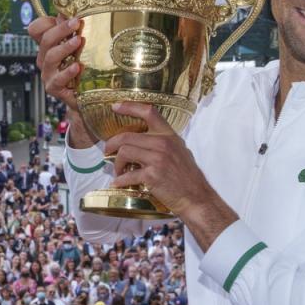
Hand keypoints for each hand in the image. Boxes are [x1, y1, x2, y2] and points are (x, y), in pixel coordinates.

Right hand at [28, 15, 83, 110]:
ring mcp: (47, 74)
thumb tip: (71, 13)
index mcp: (48, 46)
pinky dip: (68, 72)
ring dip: (65, 47)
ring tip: (79, 41)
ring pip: (50, 57)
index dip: (45, 21)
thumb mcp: (79, 48)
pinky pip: (58, 79)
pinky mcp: (53, 88)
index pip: (35, 29)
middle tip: (77, 23)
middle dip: (61, 29)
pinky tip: (78, 66)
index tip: (64, 16)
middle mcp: (45, 58)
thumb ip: (72, 32)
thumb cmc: (83, 70)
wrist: (86, 96)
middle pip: (45, 40)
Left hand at [104, 101, 237, 249]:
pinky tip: (119, 183)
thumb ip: (163, 143)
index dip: (130, 107)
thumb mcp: (179, 151)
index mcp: (169, 135)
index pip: (149, 112)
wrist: (196, 197)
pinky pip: (128, 174)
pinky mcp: (152, 175)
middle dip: (111, 144)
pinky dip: (120, 180)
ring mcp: (157, 159)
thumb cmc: (187, 176)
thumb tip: (142, 141)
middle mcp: (163, 143)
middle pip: (127, 136)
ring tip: (118, 171)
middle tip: (107, 151)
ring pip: (124, 152)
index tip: (115, 106)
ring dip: (116, 163)